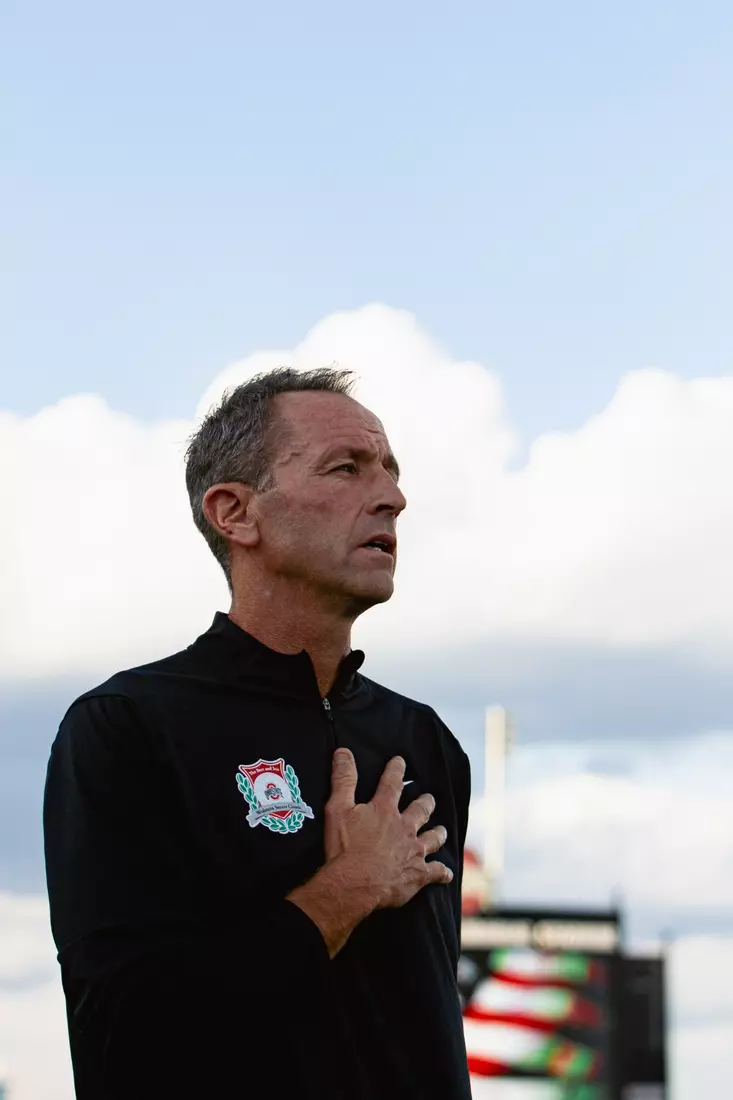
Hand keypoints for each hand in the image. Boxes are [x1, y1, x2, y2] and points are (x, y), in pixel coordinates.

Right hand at [324, 748, 452, 909]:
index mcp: (384, 810)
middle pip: (420, 810)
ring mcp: (414, 851)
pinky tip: (446, 874)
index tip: (400, 761)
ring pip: (433, 838)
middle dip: (425, 802)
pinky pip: (436, 872)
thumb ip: (343, 780)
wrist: (355, 884)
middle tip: (429, 798)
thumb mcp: (338, 808)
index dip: (396, 770)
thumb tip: (343, 753)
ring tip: (441, 830)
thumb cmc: (344, 848)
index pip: (392, 783)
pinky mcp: (418, 874)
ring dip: (438, 833)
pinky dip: (442, 873)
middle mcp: (404, 827)